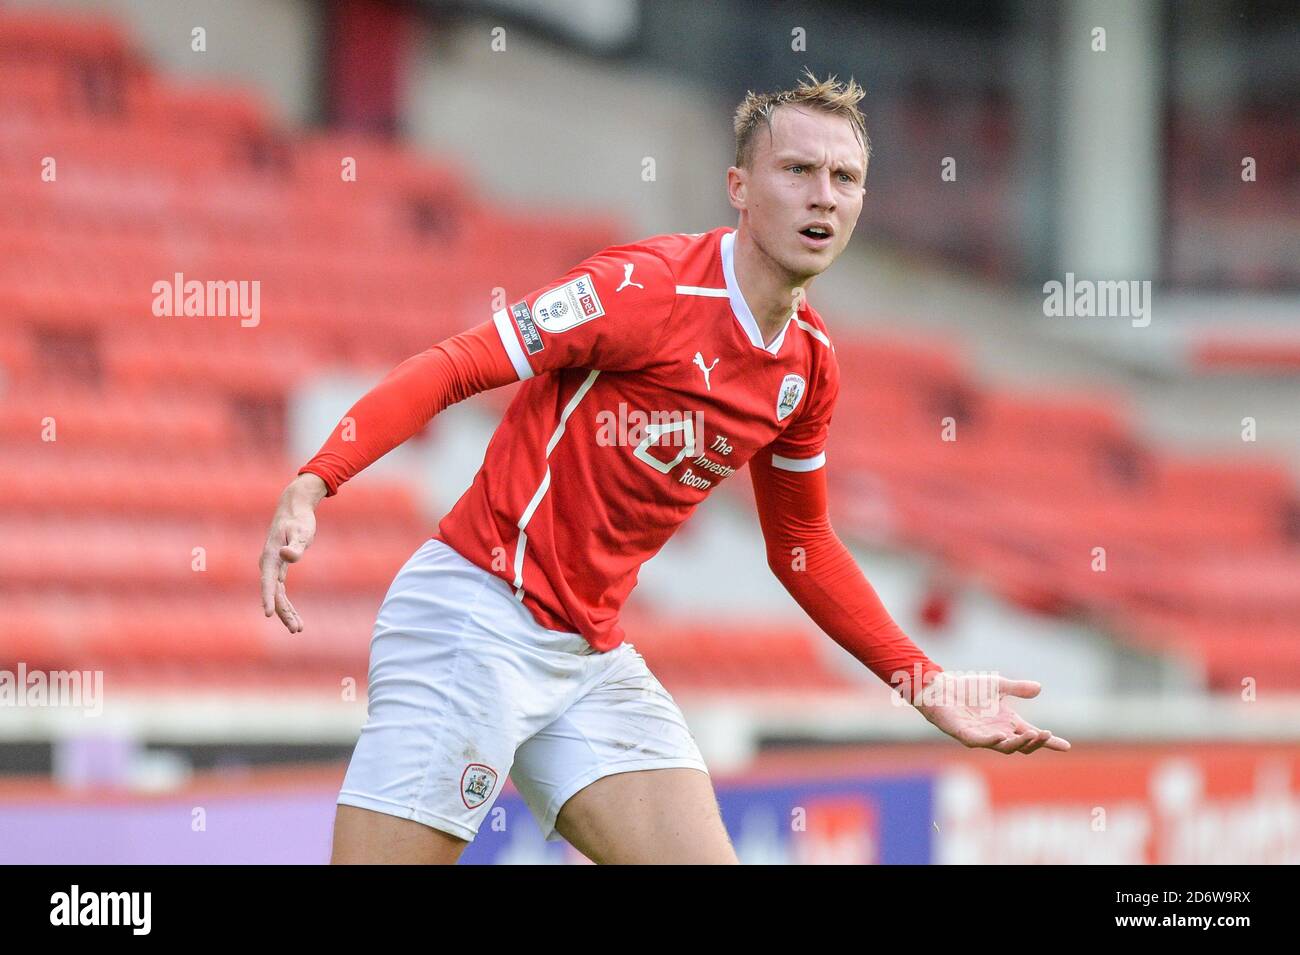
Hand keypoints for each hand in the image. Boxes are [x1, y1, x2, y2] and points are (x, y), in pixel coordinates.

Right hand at [259, 473, 326, 632]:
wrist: (294, 508)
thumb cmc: (299, 520)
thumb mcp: (302, 532)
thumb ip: (296, 546)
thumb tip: (287, 556)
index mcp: (271, 557)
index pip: (268, 582)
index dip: (268, 598)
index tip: (268, 613)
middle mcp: (268, 565)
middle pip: (274, 594)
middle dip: (283, 613)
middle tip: (296, 629)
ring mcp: (272, 567)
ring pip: (277, 595)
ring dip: (286, 612)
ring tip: (298, 629)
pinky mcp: (279, 568)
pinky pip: (280, 591)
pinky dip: (287, 604)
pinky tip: (295, 616)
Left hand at [913, 672, 1070, 754]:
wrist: (941, 688)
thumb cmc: (967, 688)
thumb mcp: (997, 685)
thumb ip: (1017, 688)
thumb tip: (1039, 687)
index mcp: (1007, 722)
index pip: (1031, 734)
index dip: (1048, 741)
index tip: (1066, 746)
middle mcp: (997, 732)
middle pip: (1022, 745)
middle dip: (1036, 742)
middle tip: (1046, 734)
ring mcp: (982, 736)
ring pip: (1005, 747)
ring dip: (1018, 743)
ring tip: (1032, 735)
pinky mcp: (965, 735)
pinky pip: (980, 742)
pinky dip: (992, 741)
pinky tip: (1001, 736)